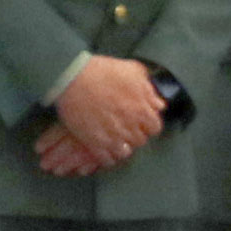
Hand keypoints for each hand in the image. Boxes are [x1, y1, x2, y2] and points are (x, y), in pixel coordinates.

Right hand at [42, 56, 166, 175]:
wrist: (72, 78)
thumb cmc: (101, 71)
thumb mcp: (131, 71)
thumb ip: (148, 89)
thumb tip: (158, 103)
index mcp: (141, 109)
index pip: (155, 127)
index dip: (148, 124)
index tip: (141, 121)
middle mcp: (130, 126)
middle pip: (140, 140)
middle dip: (134, 134)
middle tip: (126, 128)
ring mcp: (112, 136)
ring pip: (125, 152)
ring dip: (122, 146)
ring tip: (115, 139)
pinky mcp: (95, 143)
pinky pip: (107, 159)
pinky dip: (107, 157)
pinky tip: (104, 149)